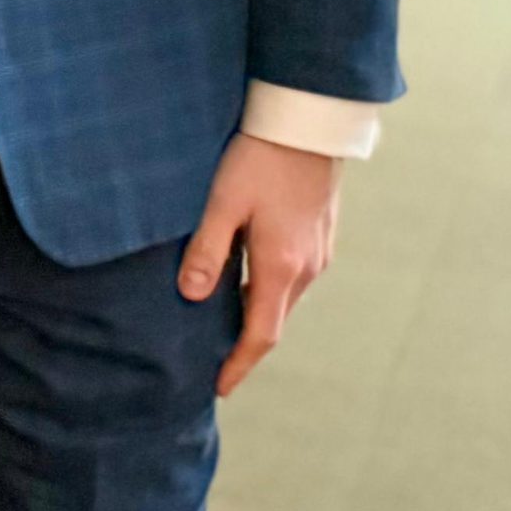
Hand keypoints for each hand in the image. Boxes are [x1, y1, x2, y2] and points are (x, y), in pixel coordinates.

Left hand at [179, 130, 343, 396]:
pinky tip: (246, 282)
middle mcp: (307, 268)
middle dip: (246, 345)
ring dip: (257, 316)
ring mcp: (319, 252)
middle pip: (275, 321)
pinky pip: (293, 278)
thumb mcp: (222, 203)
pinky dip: (269, 291)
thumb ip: (206, 250)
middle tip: (215, 361)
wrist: (308, 123)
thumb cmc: (260, 158)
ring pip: (285, 299)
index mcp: (281, 267)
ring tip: (223, 325)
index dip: (239, 364)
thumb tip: (190, 296)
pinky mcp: (320, 236)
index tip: (219, 387)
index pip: (261, 335)